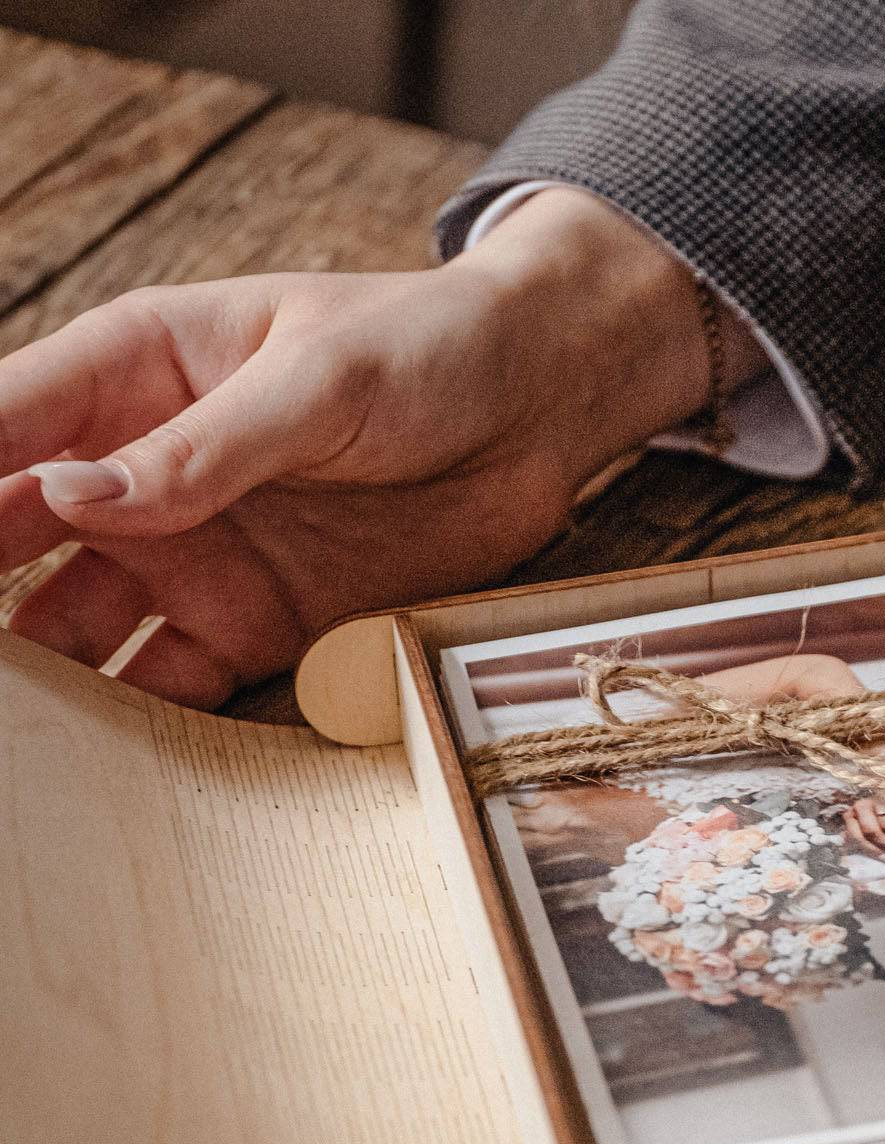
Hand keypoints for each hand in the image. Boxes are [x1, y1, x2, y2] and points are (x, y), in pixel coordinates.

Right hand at [0, 189, 756, 706]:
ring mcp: (197, 553)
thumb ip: (203, 446)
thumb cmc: (424, 351)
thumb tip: (73, 497)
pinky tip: (100, 758)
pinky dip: (139, 717)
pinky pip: (177, 679)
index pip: (3, 428)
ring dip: (41, 673)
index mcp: (133, 374)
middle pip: (17, 536)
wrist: (538, 410)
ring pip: (80, 622)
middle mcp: (144, 472)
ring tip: (15, 733)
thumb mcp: (316, 381)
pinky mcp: (261, 623)